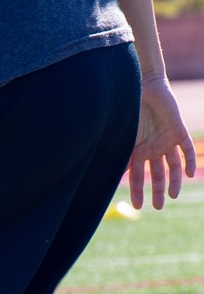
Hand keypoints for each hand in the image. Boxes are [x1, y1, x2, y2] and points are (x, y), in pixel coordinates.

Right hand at [129, 77, 196, 208]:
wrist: (142, 86)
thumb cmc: (127, 110)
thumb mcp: (122, 137)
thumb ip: (118, 155)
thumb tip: (105, 176)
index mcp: (137, 150)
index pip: (137, 176)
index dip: (138, 191)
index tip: (138, 206)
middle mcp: (152, 148)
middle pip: (156, 174)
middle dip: (157, 191)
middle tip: (158, 206)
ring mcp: (166, 140)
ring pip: (173, 166)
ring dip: (174, 181)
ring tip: (173, 195)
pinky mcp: (179, 131)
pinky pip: (187, 149)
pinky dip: (189, 162)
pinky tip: (188, 174)